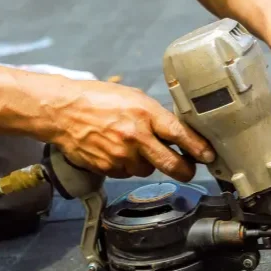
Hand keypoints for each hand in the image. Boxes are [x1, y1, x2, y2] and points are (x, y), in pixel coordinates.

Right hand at [48, 80, 214, 181]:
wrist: (62, 112)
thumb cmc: (96, 99)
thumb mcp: (132, 97)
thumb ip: (154, 115)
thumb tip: (176, 132)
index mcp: (144, 113)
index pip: (180, 134)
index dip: (198, 148)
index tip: (209, 156)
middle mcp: (135, 136)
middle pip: (170, 164)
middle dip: (185, 170)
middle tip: (189, 169)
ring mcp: (121, 155)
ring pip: (147, 170)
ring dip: (147, 163)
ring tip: (133, 147)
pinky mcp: (108, 168)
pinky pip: (126, 173)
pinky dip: (126, 166)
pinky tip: (116, 150)